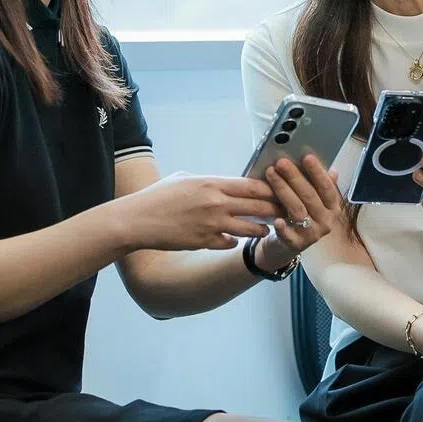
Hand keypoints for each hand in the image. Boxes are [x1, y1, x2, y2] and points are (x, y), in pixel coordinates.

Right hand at [119, 173, 277, 251]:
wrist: (138, 220)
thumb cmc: (158, 196)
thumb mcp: (183, 178)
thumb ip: (206, 181)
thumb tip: (221, 183)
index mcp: (212, 183)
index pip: (252, 185)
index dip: (270, 189)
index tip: (280, 191)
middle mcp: (216, 203)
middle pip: (258, 206)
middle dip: (274, 209)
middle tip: (284, 211)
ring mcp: (212, 224)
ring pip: (250, 228)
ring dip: (261, 229)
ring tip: (266, 228)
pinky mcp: (205, 242)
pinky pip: (230, 244)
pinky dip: (235, 242)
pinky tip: (236, 241)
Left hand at [256, 154, 342, 272]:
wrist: (287, 245)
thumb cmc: (301, 215)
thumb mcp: (312, 200)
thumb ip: (319, 185)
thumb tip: (331, 169)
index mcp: (332, 208)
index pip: (327, 188)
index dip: (317, 172)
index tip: (306, 156)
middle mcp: (326, 221)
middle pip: (310, 197)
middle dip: (295, 177)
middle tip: (281, 162)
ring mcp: (312, 234)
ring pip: (297, 210)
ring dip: (283, 191)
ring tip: (271, 174)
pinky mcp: (296, 245)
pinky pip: (289, 235)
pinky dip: (283, 228)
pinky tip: (276, 220)